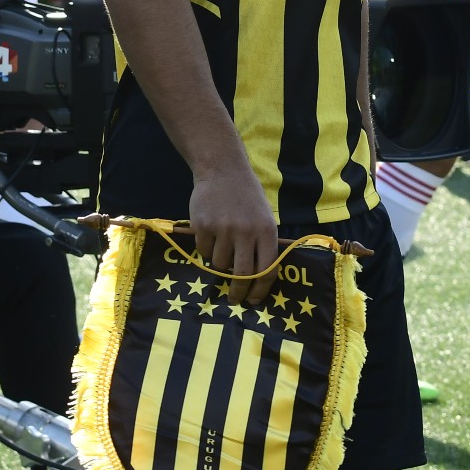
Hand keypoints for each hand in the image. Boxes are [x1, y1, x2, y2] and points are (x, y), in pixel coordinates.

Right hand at [189, 163, 278, 304]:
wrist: (222, 169)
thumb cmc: (247, 196)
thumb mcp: (264, 217)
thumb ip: (262, 244)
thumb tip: (256, 279)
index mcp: (266, 231)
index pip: (267, 270)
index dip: (260, 290)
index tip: (254, 300)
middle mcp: (246, 232)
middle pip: (242, 275)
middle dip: (238, 292)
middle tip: (234, 299)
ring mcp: (223, 229)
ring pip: (220, 265)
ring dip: (220, 264)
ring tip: (221, 248)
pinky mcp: (203, 226)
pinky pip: (203, 252)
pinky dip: (206, 249)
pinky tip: (209, 233)